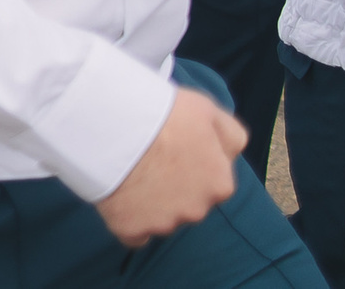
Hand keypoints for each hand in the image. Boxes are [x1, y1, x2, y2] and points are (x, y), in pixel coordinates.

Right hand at [94, 88, 244, 245]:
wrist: (113, 124)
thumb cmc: (161, 113)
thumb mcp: (208, 111)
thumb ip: (231, 136)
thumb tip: (231, 154)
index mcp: (220, 183)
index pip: (214, 183)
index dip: (192, 165)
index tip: (173, 149)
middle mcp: (197, 209)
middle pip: (189, 204)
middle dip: (174, 187)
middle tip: (151, 158)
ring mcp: (164, 222)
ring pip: (162, 219)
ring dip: (151, 202)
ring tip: (131, 170)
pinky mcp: (132, 228)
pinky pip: (135, 233)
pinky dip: (130, 220)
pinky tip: (121, 196)